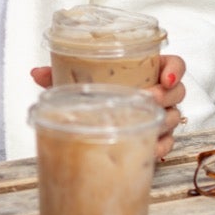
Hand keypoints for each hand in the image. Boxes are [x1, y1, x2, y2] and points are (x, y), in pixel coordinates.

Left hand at [30, 54, 186, 159]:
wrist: (97, 125)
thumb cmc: (97, 95)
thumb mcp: (81, 83)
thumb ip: (60, 75)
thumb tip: (36, 73)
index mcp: (149, 72)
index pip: (176, 65)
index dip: (175, 70)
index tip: (165, 76)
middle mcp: (160, 94)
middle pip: (177, 92)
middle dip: (165, 95)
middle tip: (148, 97)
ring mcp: (162, 117)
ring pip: (173, 118)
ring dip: (161, 120)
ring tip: (144, 121)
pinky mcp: (158, 139)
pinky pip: (167, 144)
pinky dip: (159, 147)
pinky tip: (148, 149)